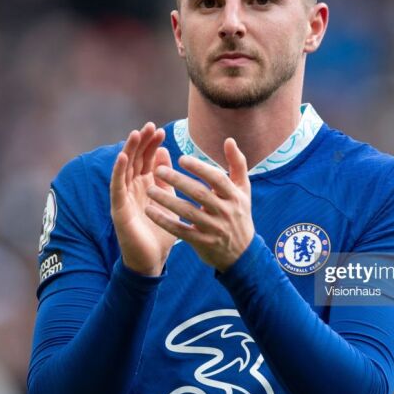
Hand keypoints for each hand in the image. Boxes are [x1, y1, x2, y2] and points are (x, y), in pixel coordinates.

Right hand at [110, 122, 177, 275]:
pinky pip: (117, 187)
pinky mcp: (118, 208)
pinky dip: (119, 171)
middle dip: (141, 143)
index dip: (152, 145)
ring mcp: (124, 197)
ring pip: (125, 169)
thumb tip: (166, 152)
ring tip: (135, 134)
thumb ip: (167, 179)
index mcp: (146, 186)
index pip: (147, 160)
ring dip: (129, 151)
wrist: (152, 260)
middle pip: (135, 160)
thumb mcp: (168, 200)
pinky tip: (123, 158)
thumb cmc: (161, 232)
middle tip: (149, 126)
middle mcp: (133, 188)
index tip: (160, 131)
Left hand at [145, 138, 254, 271]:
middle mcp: (226, 212)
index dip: (200, 168)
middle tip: (158, 170)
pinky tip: (149, 211)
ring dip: (167, 200)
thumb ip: (237, 164)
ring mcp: (214, 229)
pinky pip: (180, 231)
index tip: (181, 158)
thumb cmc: (239, 214)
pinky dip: (164, 221)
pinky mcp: (202, 243)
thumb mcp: (243, 190)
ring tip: (149, 189)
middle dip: (178, 181)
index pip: (217, 179)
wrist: (242, 253)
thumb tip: (229, 140)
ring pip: (187, 212)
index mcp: (234, 196)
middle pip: (199, 194)